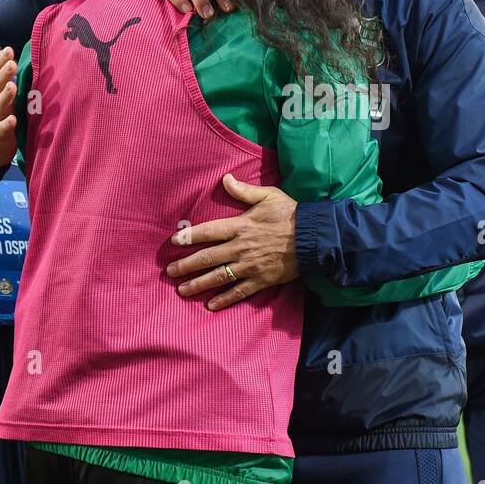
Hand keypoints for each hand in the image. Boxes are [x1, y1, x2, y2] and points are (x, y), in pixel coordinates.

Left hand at [166, 174, 297, 310]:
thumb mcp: (268, 196)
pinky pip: (239, 291)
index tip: (174, 241)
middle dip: (186, 265)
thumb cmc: (290, 214)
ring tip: (182, 290)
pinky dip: (224, 299)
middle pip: (208, 257)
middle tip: (170, 271)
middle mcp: (240, 247)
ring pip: (218, 277)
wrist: (314, 238)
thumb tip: (225, 179)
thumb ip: (244, 190)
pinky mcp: (261, 280)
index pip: (208, 231)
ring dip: (198, 284)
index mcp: (240, 225)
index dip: (189, 236)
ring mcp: (250, 266)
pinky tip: (211, 305)